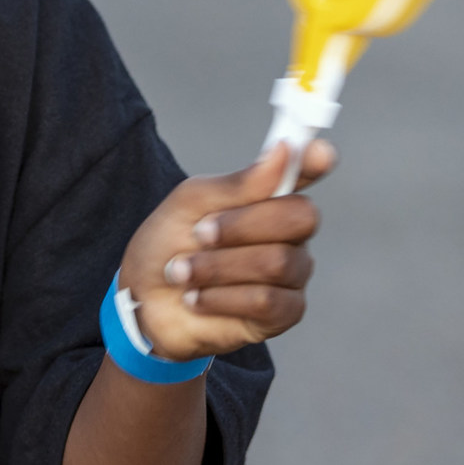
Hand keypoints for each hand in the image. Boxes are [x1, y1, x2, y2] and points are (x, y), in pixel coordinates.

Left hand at [115, 139, 332, 360]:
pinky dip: (222, 298)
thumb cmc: (169, 244)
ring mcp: (293, 272)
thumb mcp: (190, 205)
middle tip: (199, 234)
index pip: (306, 169)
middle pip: (300, 217)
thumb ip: (238, 184)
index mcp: (270, 195)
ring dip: (217, 267)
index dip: (314, 160)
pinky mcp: (285, 312)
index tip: (319, 153)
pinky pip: (268, 302)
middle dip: (241, 226)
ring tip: (183, 272)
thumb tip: (282, 151)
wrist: (144, 300)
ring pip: (277, 263)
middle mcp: (291, 232)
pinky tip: (198, 299)